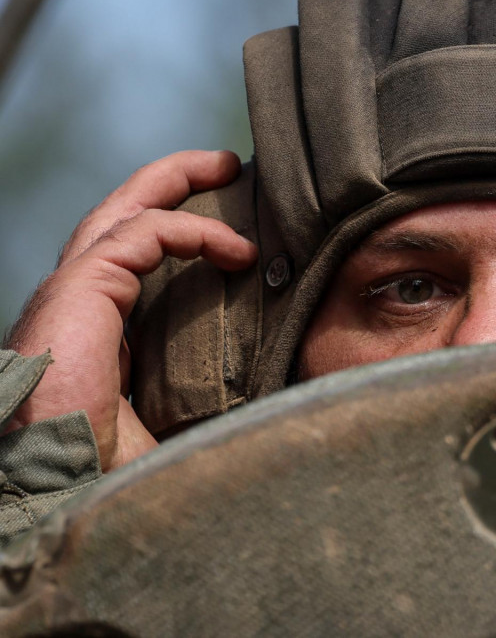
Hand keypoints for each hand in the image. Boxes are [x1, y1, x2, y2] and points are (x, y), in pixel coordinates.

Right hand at [3, 151, 257, 469]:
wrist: (53, 496)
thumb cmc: (105, 476)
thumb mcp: (169, 431)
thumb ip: (204, 407)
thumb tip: (275, 409)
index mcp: (93, 335)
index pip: (131, 262)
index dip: (177, 234)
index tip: (234, 233)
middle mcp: (77, 308)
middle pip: (122, 219)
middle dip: (172, 183)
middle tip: (227, 167)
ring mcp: (71, 296)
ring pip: (124, 212)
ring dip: (177, 183)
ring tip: (228, 168)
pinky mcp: (78, 291)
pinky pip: (140, 235)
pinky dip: (190, 230)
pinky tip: (238, 249)